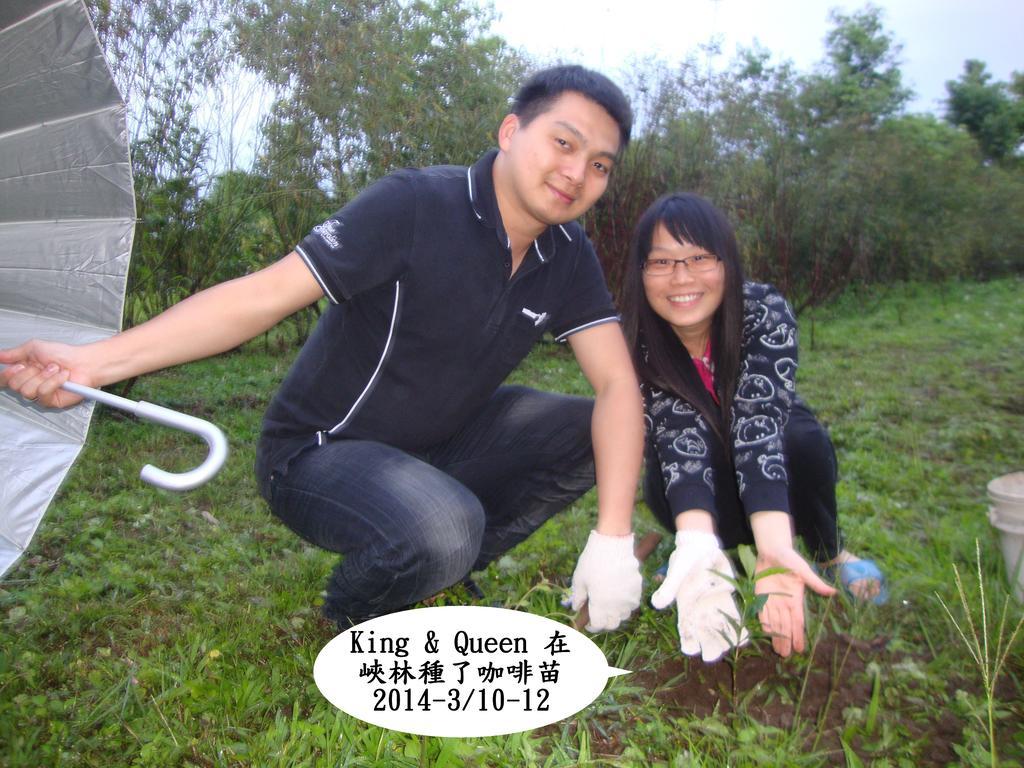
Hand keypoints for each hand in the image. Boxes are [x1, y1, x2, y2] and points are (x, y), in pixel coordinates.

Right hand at [0, 339, 89, 407]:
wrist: (84, 362)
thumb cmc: (63, 354)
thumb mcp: (34, 348)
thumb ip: (14, 353)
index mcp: (22, 372)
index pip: (3, 381)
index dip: (6, 375)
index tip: (19, 365)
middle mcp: (28, 384)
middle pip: (14, 386)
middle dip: (30, 372)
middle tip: (45, 365)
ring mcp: (39, 395)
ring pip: (27, 391)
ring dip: (44, 376)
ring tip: (56, 369)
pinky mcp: (50, 402)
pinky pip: (42, 394)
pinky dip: (53, 382)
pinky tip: (63, 377)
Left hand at [570, 531, 641, 630]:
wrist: (613, 544)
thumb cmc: (593, 561)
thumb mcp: (579, 579)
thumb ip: (578, 596)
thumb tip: (576, 607)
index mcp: (600, 605)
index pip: (598, 625)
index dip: (592, 626)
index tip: (588, 623)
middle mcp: (617, 605)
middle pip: (613, 624)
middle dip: (605, 623)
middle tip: (598, 615)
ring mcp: (629, 598)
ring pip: (625, 615)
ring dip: (617, 615)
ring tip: (610, 606)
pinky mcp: (637, 589)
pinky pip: (633, 603)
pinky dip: (626, 604)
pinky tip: (620, 596)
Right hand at [652, 531, 747, 661]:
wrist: (700, 547)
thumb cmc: (684, 560)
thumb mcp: (675, 573)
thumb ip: (669, 588)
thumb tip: (656, 604)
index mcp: (685, 607)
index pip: (686, 629)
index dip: (688, 641)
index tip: (692, 650)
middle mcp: (699, 611)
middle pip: (704, 633)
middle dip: (709, 646)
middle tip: (712, 655)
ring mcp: (713, 606)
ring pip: (719, 628)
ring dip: (725, 640)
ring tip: (730, 647)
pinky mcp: (726, 599)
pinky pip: (733, 616)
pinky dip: (738, 627)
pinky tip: (743, 638)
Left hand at [755, 547, 835, 656]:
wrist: (772, 550)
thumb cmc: (789, 558)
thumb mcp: (803, 570)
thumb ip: (815, 583)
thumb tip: (833, 592)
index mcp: (796, 599)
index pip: (797, 622)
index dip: (798, 636)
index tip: (801, 649)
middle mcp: (784, 603)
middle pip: (786, 627)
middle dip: (786, 641)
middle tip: (786, 656)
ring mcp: (772, 600)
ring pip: (775, 623)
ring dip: (776, 637)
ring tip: (778, 651)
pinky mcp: (761, 595)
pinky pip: (762, 613)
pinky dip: (764, 623)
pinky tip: (766, 634)